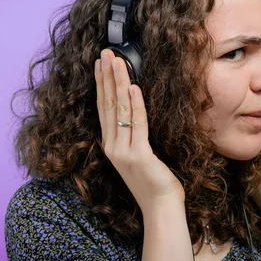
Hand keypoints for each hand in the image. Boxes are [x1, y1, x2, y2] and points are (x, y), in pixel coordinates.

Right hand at [95, 49, 184, 211]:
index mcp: (111, 144)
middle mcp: (112, 146)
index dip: (101, 84)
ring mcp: (123, 151)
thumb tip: (133, 110)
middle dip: (106, 76)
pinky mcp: (139, 156)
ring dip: (118, 83)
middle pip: (108, 104)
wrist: (160, 207)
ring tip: (117, 61)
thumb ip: (132, 135)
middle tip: (105, 53)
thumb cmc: (153, 181)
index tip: (100, 63)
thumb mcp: (137, 154)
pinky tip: (134, 87)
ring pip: (120, 110)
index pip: (103, 107)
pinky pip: (137, 125)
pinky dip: (136, 105)